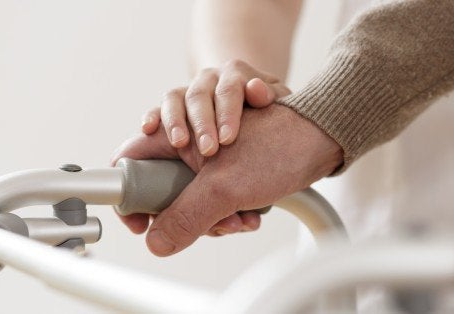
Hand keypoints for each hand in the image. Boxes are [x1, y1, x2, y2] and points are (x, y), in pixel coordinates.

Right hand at [112, 104, 342, 255]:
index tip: (141, 222)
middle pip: (162, 187)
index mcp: (179, 129)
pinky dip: (229, 214)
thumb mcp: (226, 185)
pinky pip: (217, 201)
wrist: (325, 137)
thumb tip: (156, 242)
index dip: (129, 191)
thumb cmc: (281, 144)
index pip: (132, 158)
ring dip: (213, 219)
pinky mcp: (231, 172)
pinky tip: (250, 217)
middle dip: (184, 214)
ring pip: (192, 199)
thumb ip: (186, 213)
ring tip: (239, 220)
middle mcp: (190, 142)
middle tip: (208, 225)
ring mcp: (211, 158)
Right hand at [141, 59, 290, 154]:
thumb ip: (271, 94)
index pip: (229, 90)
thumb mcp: (277, 98)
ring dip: (175, 121)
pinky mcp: (175, 104)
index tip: (229, 139)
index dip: (227, 114)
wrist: (249, 95)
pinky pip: (159, 106)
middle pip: (200, 96)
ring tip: (179, 143)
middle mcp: (209, 78)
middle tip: (208, 151)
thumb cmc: (267, 105)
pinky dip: (152, 116)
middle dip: (203, 124)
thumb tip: (257, 89)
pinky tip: (147, 129)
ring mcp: (190, 89)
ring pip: (175, 98)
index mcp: (235, 73)